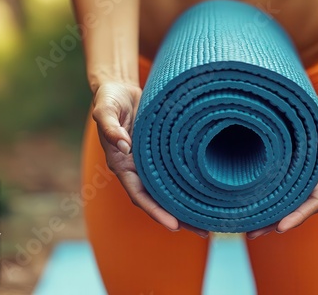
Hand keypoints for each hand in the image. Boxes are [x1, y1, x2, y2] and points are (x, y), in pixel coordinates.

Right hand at [92, 82, 208, 237]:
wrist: (119, 88)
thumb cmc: (109, 99)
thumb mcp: (105, 109)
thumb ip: (110, 126)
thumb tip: (123, 145)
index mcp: (121, 164)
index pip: (139, 195)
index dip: (156, 212)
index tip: (174, 226)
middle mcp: (137, 168)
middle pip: (159, 200)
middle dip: (179, 217)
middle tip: (205, 230)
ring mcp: (150, 162)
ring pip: (170, 189)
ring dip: (188, 204)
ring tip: (212, 218)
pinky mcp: (162, 152)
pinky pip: (176, 171)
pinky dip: (188, 183)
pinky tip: (206, 189)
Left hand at [246, 85, 317, 238]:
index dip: (300, 215)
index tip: (282, 227)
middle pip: (300, 205)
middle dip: (278, 221)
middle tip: (252, 233)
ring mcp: (310, 167)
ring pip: (290, 196)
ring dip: (271, 211)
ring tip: (247, 223)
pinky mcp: (300, 158)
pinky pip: (285, 179)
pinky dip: (271, 190)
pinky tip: (253, 194)